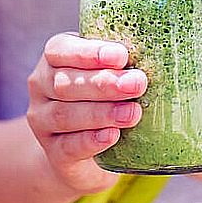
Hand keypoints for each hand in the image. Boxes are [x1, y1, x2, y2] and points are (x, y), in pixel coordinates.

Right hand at [26, 32, 147, 194]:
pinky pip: (68, 146)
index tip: (121, 55)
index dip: (89, 52)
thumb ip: (124, 63)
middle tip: (138, 83)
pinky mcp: (53, 153)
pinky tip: (112, 136)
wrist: (82, 148)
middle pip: (66, 83)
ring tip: (132, 113)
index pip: (61, 49)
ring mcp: (42, 121)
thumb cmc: (104, 96)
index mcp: (55, 58)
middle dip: (104, 83)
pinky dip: (91, 141)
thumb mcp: (111, 72)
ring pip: (65, 115)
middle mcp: (42, 87)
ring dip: (102, 113)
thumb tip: (160, 54)